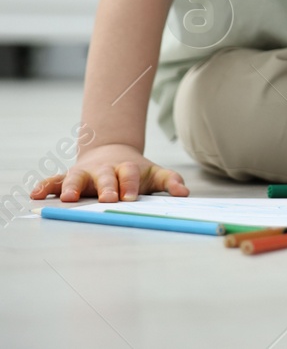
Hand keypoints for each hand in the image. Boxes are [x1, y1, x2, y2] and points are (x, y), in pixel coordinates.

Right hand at [29, 143, 188, 202]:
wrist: (113, 152)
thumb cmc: (136, 172)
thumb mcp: (155, 174)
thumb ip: (170, 181)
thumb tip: (185, 194)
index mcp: (126, 169)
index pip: (130, 175)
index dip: (130, 186)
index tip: (130, 198)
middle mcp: (104, 170)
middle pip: (105, 177)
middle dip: (106, 187)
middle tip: (107, 199)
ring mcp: (86, 173)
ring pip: (77, 177)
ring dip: (72, 187)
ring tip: (68, 198)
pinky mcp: (69, 177)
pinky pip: (55, 180)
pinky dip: (45, 186)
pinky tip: (35, 194)